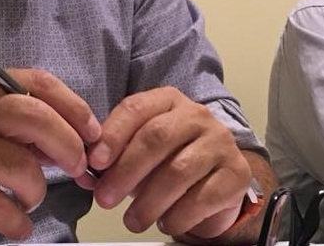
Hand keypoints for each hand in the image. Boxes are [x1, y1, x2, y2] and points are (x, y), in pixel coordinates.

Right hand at [0, 68, 101, 238]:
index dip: (75, 109)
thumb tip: (78, 148)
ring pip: (18, 164)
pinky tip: (20, 225)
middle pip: (34, 117)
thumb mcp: (1, 122)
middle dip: (67, 145)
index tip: (94, 134)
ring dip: (37, 188)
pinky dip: (14, 219)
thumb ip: (35, 127)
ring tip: (32, 199)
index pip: (39, 84)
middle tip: (78, 167)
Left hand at [83, 87, 251, 237]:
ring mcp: (221, 143)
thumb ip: (114, 156)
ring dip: (148, 202)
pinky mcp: (236, 173)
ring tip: (133, 220)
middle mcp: (198, 116)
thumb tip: (87, 172)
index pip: (137, 108)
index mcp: (169, 102)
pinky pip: (202, 198)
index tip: (95, 162)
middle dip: (126, 170)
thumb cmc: (169, 164)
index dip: (113, 134)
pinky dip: (177, 216)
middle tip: (105, 199)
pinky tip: (167, 221)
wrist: (216, 186)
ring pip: (178, 170)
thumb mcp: (140, 153)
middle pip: (157, 136)